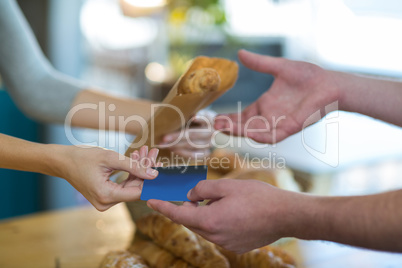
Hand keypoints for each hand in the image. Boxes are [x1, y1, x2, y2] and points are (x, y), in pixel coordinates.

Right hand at [62, 145, 160, 210]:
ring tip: (145, 152)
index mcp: (106, 196)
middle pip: (135, 188)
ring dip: (138, 169)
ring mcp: (105, 201)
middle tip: (153, 153)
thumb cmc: (83, 158)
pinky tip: (135, 158)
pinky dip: (129, 173)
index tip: (160, 166)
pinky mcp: (105, 196)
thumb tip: (154, 175)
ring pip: (130, 186)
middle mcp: (106, 203)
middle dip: (145, 170)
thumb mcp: (111, 158)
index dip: (150, 180)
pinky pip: (122, 185)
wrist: (62, 161)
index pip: (138, 192)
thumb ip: (134, 167)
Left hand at [147, 179, 306, 253]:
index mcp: (210, 220)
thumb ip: (203, 189)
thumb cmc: (258, 197)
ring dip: (206, 214)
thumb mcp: (227, 185)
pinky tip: (233, 212)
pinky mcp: (237, 245)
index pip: (178, 215)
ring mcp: (227, 243)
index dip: (163, 207)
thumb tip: (191, 196)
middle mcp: (216, 236)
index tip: (151, 201)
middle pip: (193, 221)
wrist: (285, 215)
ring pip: (206, 227)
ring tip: (222, 201)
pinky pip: (219, 233)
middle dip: (190, 209)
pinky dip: (218, 222)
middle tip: (196, 195)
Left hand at [159, 109, 215, 157]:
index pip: (203, 120)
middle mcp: (212, 133)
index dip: (198, 118)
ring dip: (177, 146)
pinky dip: (182, 153)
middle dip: (177, 137)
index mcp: (209, 120)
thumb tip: (177, 116)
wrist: (206, 127)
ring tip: (165, 145)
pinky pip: (194, 155)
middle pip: (194, 135)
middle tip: (163, 138)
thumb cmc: (194, 118)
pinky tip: (172, 149)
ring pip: (192, 146)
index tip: (191, 118)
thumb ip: (187, 114)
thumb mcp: (193, 113)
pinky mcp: (206, 153)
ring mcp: (210, 144)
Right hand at [214, 50, 339, 143]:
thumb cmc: (308, 75)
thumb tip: (240, 53)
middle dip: (229, 127)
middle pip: (244, 126)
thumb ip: (260, 63)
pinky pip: (273, 135)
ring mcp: (279, 124)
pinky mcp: (290, 127)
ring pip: (254, 132)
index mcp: (265, 105)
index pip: (242, 115)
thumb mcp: (278, 67)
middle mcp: (269, 117)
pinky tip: (248, 133)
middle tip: (213, 125)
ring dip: (239, 132)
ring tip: (223, 128)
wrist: (329, 82)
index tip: (214, 117)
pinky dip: (260, 135)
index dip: (229, 117)